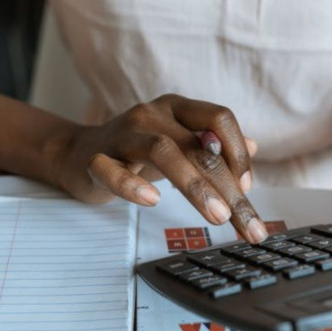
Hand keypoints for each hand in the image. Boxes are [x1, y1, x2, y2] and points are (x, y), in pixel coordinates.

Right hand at [54, 94, 268, 242]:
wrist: (77, 154)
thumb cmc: (135, 152)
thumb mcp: (178, 144)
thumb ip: (212, 146)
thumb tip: (254, 147)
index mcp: (176, 108)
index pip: (219, 117)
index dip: (237, 152)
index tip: (247, 188)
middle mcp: (151, 115)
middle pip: (198, 146)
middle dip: (227, 187)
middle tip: (245, 222)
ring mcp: (122, 134)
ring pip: (162, 152)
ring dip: (195, 186)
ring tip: (216, 216)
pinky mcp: (95, 159)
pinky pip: (112, 169)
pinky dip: (133, 185)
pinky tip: (152, 201)